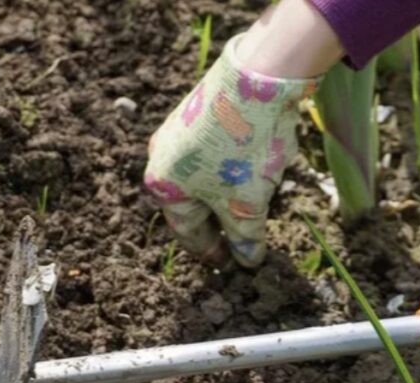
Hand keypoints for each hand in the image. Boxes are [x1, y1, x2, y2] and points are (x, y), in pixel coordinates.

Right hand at [144, 34, 317, 267]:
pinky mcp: (200, 113)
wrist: (257, 79)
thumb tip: (248, 261)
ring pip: (205, 178)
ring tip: (255, 206)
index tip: (231, 265)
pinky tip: (256, 171)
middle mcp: (162, 158)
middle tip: (243, 240)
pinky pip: (214, 155)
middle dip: (220, 223)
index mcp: (164, 187)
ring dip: (228, 196)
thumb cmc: (243, 150)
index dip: (212, 252)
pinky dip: (233, 170)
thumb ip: (245, 238)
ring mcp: (179, 132)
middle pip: (194, 204)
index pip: (188, 233)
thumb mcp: (247, 205)